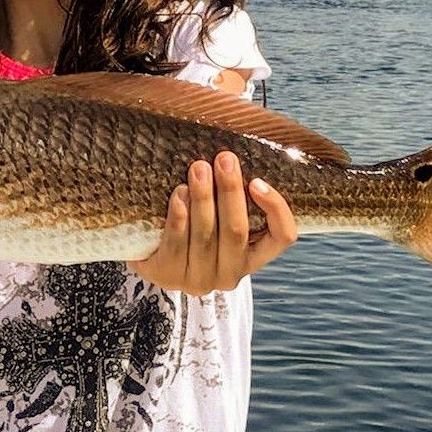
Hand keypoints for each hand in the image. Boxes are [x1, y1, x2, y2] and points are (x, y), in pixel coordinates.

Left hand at [129, 151, 296, 294]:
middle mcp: (230, 273)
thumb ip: (232, 194)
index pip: (282, 237)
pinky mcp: (168, 275)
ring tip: (198, 168)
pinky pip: (176, 244)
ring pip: (205, 236)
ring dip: (203, 198)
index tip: (257, 181)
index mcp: (252, 256)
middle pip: (237, 231)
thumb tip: (236, 152)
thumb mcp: (219, 213)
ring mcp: (199, 279)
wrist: (150, 252)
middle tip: (224, 159)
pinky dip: (179, 217)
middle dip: (230, 191)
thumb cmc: (192, 224)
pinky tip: (179, 194)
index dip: (276, 209)